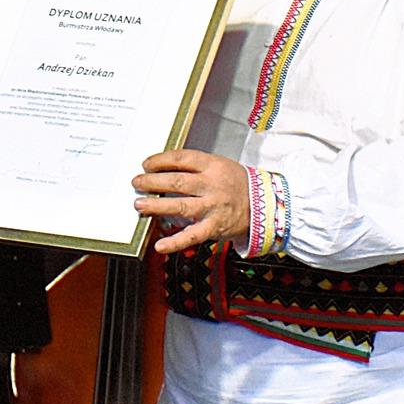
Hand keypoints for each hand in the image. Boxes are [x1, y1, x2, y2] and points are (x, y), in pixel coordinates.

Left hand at [133, 149, 251, 254]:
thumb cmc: (237, 184)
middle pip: (177, 182)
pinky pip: (193, 236)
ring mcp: (214, 207)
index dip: (160, 160)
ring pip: (180, 206)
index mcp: (213, 166)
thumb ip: (194, 167)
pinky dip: (175, 242)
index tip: (146, 164)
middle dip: (152, 182)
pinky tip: (160, 245)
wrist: (266, 205)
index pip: (182, 158)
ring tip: (139, 205)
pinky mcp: (215, 227)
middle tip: (137, 182)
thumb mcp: (220, 166)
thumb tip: (162, 168)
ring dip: (157, 206)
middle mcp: (213, 185)